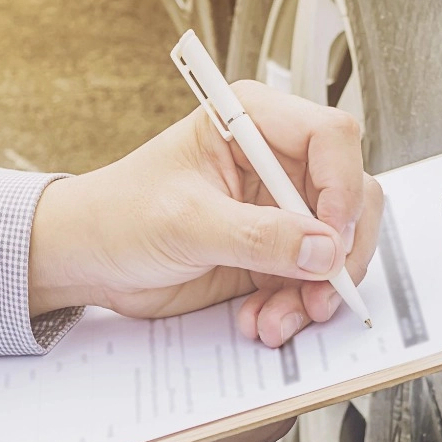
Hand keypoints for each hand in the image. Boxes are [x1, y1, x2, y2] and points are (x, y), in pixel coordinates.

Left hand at [28, 79, 382, 345]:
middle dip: (340, 251)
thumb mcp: (185, 222)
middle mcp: (276, 161)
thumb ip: (258, 235)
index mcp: (253, 122)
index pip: (331, 138)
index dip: (342, 187)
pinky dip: (296, 307)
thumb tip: (322, 248)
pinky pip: (312, 280)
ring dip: (316, 290)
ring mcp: (279, 208)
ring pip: (338, 246)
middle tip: (320, 291)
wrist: (89, 260)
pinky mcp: (275, 251)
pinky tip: (263, 319)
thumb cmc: (118, 215)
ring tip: (278, 319)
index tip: (328, 238)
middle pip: (351, 194)